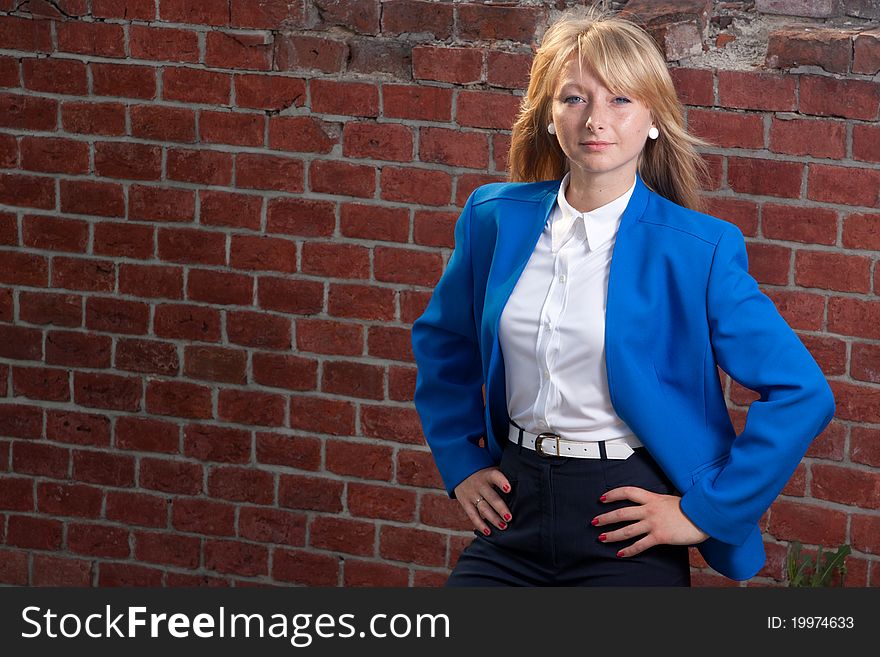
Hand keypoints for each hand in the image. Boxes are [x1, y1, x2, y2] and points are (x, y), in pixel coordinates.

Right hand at [454, 466, 512, 536]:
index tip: (509, 489)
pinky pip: (473, 515)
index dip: (502, 482)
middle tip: (509, 518)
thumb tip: (523, 485)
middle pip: (491, 497)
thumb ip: (504, 477)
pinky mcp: (465, 503)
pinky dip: (480, 524)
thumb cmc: (483, 474)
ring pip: (483, 508)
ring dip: (493, 519)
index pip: (495, 477)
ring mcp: (472, 495)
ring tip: (503, 526)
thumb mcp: (491, 470)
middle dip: (500, 508)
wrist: (460, 471)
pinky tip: (488, 532)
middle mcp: (480, 485)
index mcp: (488, 475)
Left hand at [591, 486, 709, 556]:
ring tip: (602, 538)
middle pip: (621, 512)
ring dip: (612, 534)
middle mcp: (650, 509)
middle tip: (595, 521)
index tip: (603, 498)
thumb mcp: (672, 499)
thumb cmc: (691, 508)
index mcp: (652, 498)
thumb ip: (659, 501)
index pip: (628, 492)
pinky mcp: (659, 536)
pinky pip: (640, 544)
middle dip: (606, 517)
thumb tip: (655, 502)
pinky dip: (629, 550)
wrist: (703, 516)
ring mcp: (653, 523)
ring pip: (627, 530)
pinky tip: (620, 553)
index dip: (613, 494)